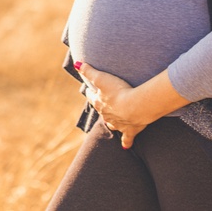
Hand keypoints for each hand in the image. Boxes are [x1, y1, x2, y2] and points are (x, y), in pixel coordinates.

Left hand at [74, 62, 190, 149]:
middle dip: (101, 108)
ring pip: (112, 124)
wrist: (135, 107)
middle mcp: (106, 115)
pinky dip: (126, 142)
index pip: (92, 97)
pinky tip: (125, 146)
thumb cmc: (118, 91)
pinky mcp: (129, 131)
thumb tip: (76, 64)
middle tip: (102, 104)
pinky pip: (126, 139)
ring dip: (111, 123)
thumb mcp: (102, 78)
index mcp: (99, 103)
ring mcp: (118, 124)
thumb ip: (89, 71)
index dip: (91, 93)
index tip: (90, 90)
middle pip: (101, 111)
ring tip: (111, 122)